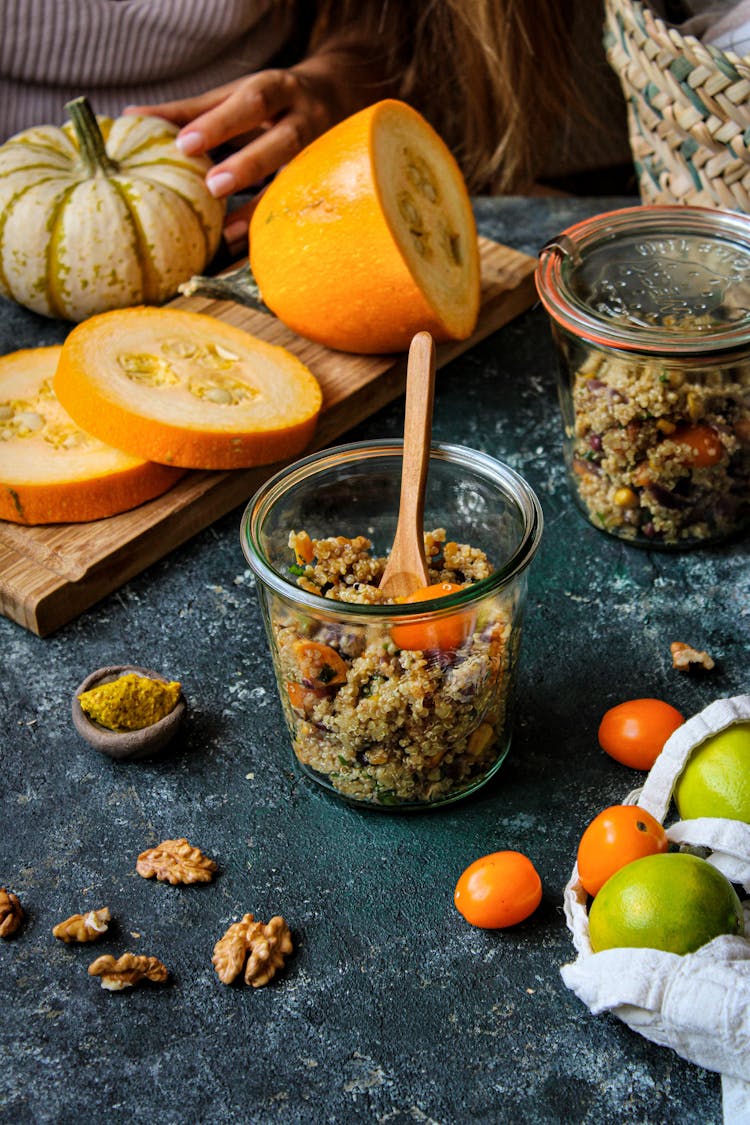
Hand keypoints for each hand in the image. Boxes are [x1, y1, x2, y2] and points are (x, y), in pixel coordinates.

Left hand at [125, 66, 342, 250]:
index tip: (184, 144)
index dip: (218, 123)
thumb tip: (132, 116)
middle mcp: (306, 120)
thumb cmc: (272, 101)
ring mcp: (324, 155)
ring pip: (299, 180)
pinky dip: (273, 226)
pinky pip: (302, 207)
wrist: (342, 94)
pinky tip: (246, 245)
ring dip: (263, 207)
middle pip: (284, 141)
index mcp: (278, 89)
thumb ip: (190, 111)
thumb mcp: (236, 96)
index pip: (250, 102)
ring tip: (229, 233)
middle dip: (249, 164)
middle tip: (213, 187)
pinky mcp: (326, 183)